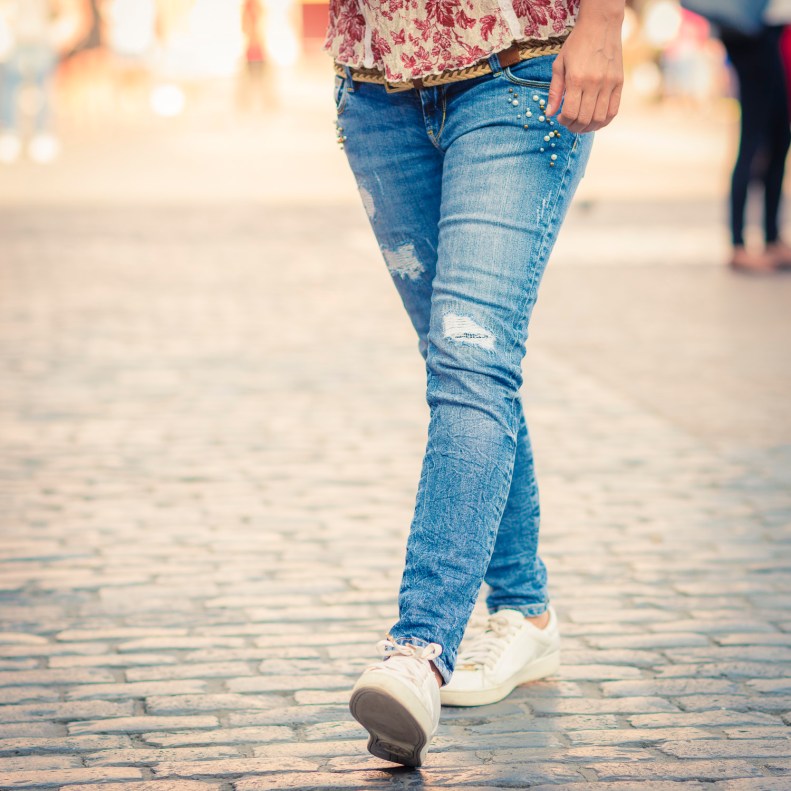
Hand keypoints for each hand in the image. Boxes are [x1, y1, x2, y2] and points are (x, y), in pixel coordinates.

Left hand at [546, 1, 623, 133]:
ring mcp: (609, 84)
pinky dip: (603, 121)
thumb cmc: (576, 44)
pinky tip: (595, 121)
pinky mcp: (619, 83)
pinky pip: (613, 111)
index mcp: (576, 79)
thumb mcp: (559, 64)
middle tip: (569, 124)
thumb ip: (554, 91)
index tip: (559, 118)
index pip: (570, 112)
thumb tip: (549, 114)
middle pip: (584, 119)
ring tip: (581, 124)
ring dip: (588, 128)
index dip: (563, 121)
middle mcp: (594, 83)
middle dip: (574, 127)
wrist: (601, 25)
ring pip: (599, 119)